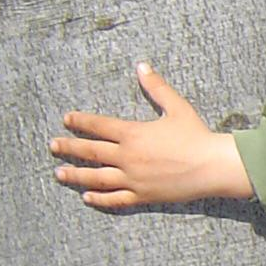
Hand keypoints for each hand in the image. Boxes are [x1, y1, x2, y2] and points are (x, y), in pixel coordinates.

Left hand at [51, 63, 254, 209]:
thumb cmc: (196, 136)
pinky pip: (115, 199)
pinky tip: (86, 197)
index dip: (80, 121)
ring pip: (96, 177)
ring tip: (59, 173)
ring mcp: (133, 178)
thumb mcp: (176, 107)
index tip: (66, 119)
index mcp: (133, 134)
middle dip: (69, 147)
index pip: (99, 126)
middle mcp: (127, 157)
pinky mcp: (142, 195)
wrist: (212, 167)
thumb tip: (142, 66)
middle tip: (53, 145)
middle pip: (90, 151)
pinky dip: (99, 199)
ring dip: (75, 175)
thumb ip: (156, 87)